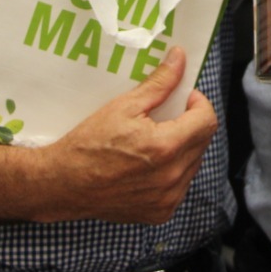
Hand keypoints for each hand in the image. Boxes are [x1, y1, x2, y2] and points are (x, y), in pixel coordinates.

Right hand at [35, 46, 217, 223]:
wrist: (63, 184)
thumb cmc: (89, 144)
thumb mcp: (124, 105)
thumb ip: (159, 82)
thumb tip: (179, 59)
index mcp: (166, 148)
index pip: (207, 120)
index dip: (198, 103)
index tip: (184, 97)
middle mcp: (172, 177)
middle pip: (202, 141)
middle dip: (190, 123)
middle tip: (166, 115)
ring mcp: (167, 199)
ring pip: (193, 163)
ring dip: (183, 147)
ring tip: (155, 139)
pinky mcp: (160, 213)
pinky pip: (180, 185)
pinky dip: (172, 170)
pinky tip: (149, 162)